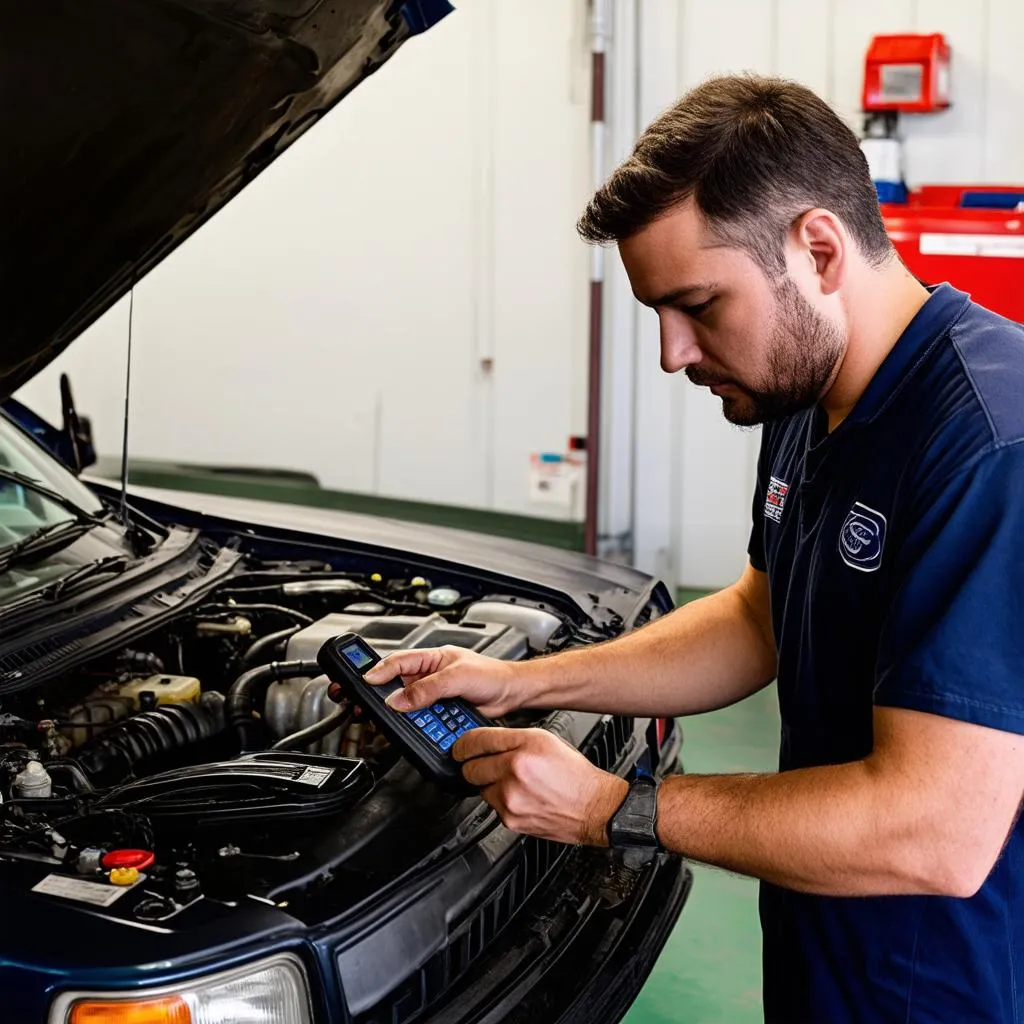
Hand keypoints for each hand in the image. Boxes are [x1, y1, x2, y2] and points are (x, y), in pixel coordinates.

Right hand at [363, 645, 524, 717]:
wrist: (513, 694)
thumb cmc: (492, 674)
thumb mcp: (457, 678)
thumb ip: (428, 688)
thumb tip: (400, 699)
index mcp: (431, 659)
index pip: (397, 662)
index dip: (377, 672)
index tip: (363, 682)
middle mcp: (429, 676)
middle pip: (395, 685)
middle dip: (377, 695)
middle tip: (359, 703)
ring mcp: (434, 695)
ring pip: (406, 705)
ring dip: (395, 714)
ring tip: (381, 719)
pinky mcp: (440, 713)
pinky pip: (420, 720)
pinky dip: (412, 726)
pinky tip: (409, 729)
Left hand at [453, 727, 628, 845]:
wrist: (594, 808)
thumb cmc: (574, 775)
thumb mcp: (546, 741)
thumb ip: (513, 738)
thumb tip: (486, 741)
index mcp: (524, 746)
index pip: (476, 740)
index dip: (463, 743)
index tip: (460, 746)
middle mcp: (514, 771)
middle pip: (470, 767)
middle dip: (473, 765)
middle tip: (481, 764)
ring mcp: (510, 798)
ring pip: (479, 788)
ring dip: (489, 784)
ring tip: (511, 781)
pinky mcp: (510, 819)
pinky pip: (492, 806)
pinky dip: (500, 800)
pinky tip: (519, 796)